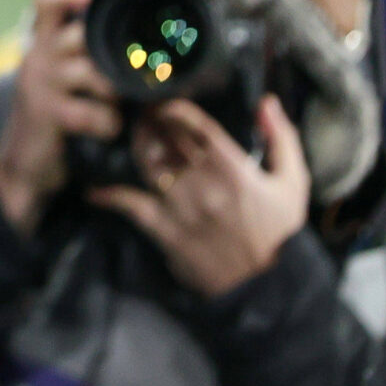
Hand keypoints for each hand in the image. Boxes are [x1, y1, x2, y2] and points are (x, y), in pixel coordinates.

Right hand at [0, 0, 119, 236]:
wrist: (23, 166)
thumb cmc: (52, 117)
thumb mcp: (57, 79)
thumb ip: (81, 56)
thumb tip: (137, 44)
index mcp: (41, 44)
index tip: (91, 4)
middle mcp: (38, 57)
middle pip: (83, 34)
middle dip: (114, 57)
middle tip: (130, 74)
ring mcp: (42, 85)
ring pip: (95, 73)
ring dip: (115, 94)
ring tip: (115, 108)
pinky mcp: (49, 115)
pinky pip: (96, 113)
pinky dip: (110, 124)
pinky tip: (105, 130)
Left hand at [88, 96, 309, 296]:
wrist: (268, 286)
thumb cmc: (280, 232)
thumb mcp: (292, 183)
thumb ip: (282, 138)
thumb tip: (266, 101)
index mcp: (234, 169)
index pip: (196, 125)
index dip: (175, 107)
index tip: (165, 100)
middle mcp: (203, 184)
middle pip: (167, 139)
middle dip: (151, 120)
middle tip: (143, 110)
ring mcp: (181, 207)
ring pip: (147, 164)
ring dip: (137, 144)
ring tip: (133, 133)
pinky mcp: (165, 230)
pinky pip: (131, 207)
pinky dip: (110, 197)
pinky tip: (94, 191)